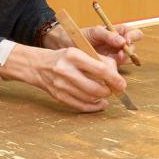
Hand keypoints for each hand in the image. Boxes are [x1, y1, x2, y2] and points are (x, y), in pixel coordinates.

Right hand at [0, 43, 125, 112]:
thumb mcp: (78, 52)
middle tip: (114, 90)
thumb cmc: (62, 58)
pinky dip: (93, 107)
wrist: (37, 65)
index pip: (100, 69)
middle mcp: (66, 70)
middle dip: (108, 91)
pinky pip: (80, 106)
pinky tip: (98, 103)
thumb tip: (116, 75)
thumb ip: (97, 61)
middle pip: (95, 88)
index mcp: (73, 56)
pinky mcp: (58, 96)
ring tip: (105, 95)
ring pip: (89, 98)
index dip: (115, 79)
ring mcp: (61, 85)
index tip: (122, 84)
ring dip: (101, 99)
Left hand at [82, 24, 142, 65]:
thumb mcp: (93, 32)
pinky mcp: (109, 65)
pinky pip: (118, 68)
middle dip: (129, 51)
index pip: (133, 33)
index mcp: (117, 32)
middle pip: (133, 47)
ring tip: (114, 59)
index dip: (133, 36)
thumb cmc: (81, 36)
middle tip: (120, 53)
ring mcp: (115, 55)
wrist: (68, 47)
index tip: (126, 40)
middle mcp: (118, 44)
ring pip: (128, 58)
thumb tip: (123, 41)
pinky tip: (109, 66)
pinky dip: (116, 67)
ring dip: (123, 59)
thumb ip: (107, 35)